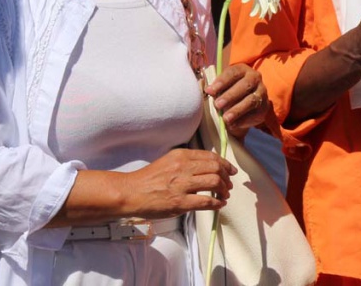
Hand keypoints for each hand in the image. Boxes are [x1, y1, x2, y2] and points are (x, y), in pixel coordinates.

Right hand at [119, 148, 235, 217]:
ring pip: (214, 182)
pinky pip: (205, 202)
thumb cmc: (149, 179)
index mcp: (181, 156)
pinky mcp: (179, 202)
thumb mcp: (169, 161)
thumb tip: (209, 167)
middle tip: (229, 184)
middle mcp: (183, 168)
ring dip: (224, 189)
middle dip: (227, 177)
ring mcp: (181, 185)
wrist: (130, 192)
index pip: (211, 157)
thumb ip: (187, 162)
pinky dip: (217, 203)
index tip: (230, 170)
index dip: (225, 164)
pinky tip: (219, 204)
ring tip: (225, 194)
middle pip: (216, 168)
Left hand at [206, 64, 269, 136]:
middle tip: (218, 105)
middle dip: (230, 96)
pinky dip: (243, 120)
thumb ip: (216, 89)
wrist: (244, 104)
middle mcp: (255, 78)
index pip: (234, 72)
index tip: (211, 91)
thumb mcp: (222, 87)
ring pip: (251, 100)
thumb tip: (209, 91)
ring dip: (237, 110)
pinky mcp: (264, 107)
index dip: (222, 81)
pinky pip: (255, 114)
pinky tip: (233, 124)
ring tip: (225, 118)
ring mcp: (261, 93)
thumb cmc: (229, 91)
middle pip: (245, 85)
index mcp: (243, 70)